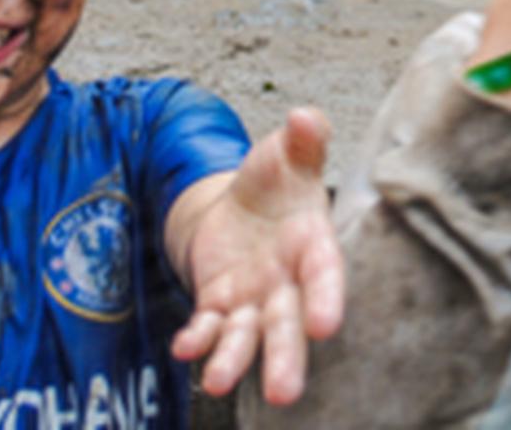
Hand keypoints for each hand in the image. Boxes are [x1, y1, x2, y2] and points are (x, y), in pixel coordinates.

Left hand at [171, 108, 343, 405]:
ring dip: (233, 361)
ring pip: (246, 336)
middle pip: (288, 325)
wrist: (241, 203)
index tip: (326, 325)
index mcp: (312, 244)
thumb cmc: (278, 180)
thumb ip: (304, 139)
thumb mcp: (289, 153)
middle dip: (285, 358)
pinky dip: (197, 339)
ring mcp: (251, 298)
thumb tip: (304, 116)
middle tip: (284, 393)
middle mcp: (286, 282)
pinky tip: (183, 347)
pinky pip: (208, 326)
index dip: (327, 299)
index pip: (324, 275)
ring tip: (217, 380)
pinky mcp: (218, 303)